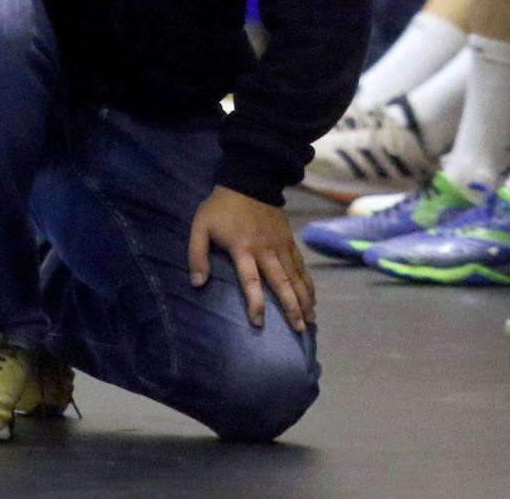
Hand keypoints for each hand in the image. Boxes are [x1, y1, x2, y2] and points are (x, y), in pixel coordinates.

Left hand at [188, 185, 314, 331]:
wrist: (250, 179)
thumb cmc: (221, 206)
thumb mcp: (201, 227)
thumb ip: (197, 255)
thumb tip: (197, 284)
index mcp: (243, 248)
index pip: (251, 281)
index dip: (255, 302)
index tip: (259, 322)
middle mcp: (265, 249)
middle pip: (281, 282)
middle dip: (291, 307)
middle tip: (300, 329)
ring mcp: (280, 244)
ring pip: (295, 275)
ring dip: (304, 297)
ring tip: (311, 319)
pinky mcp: (288, 238)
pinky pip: (300, 264)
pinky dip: (307, 281)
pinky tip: (312, 296)